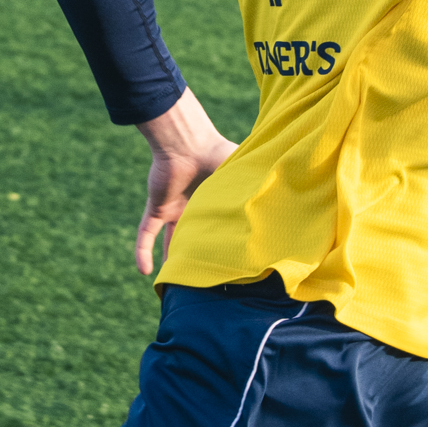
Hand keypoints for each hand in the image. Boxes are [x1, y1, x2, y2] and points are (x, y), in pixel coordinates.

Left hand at [134, 87, 239, 275]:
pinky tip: (143, 272)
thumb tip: (285, 206)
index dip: (220, 240)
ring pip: (168, 239)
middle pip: (193, 235)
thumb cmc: (217, 154)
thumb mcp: (241, 174)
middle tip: (204, 276)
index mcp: (213, 198)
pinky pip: (145, 233)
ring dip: (170, 259)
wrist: (189, 144)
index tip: (229, 262)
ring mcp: (172, 207)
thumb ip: (257, 189)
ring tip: (175, 282)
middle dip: (197, 253)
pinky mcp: (157, 208)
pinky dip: (142, 251)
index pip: (216, 224)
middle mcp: (192, 205)